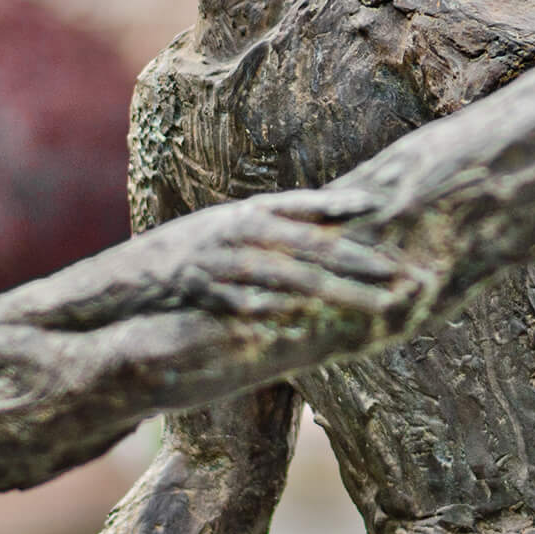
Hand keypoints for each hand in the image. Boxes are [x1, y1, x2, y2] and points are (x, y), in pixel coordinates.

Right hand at [146, 190, 419, 331]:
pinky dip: (279, 314)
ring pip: (290, 277)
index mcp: (253, 212)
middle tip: (402, 277)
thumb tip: (341, 213)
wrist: (133, 275)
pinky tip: (309, 325)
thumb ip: (284, 220)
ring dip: (336, 293)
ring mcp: (223, 260)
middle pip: (312, 246)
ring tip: (375, 306)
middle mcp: (242, 229)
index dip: (347, 213)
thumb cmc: (196, 248)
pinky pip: (249, 305)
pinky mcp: (204, 290)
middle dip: (361, 263)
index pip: (310, 208)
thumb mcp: (239, 224)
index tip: (386, 219)